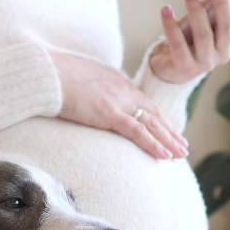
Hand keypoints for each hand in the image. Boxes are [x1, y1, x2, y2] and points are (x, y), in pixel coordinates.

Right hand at [51, 50, 187, 159]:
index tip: (165, 128)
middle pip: (153, 113)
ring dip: (168, 141)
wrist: (46, 73)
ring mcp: (118, 102)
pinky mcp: (110, 114)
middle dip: (169, 130)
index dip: (155, 117)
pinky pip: (138, 132)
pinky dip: (153, 144)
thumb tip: (84, 96)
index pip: (141, 101)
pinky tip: (165, 156)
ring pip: (151, 124)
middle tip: (182, 145)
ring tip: (181, 154)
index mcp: (115, 80)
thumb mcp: (75, 77)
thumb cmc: (53, 75)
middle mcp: (122, 90)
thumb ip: (87, 87)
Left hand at [149, 0, 229, 83]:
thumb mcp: (205, 21)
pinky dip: (171, 26)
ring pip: (204, 35)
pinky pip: (178, 45)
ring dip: (196, 9)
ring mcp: (205, 62)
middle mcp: (224, 51)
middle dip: (222, 3)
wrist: (170, 68)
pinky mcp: (184, 67)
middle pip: (229, 26)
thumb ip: (212, 7)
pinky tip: (166, 9)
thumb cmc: (190, 38)